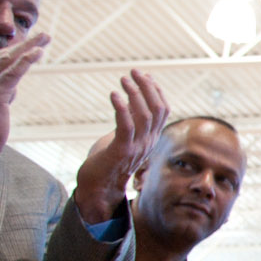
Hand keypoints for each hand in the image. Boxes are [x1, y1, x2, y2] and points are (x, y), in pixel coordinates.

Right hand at [0, 31, 50, 168]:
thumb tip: (12, 91)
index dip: (12, 53)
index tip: (27, 46)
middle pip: (2, 57)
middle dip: (23, 44)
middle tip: (41, 36)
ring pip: (8, 60)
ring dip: (28, 47)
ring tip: (45, 38)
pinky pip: (12, 73)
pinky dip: (25, 61)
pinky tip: (38, 52)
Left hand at [73, 69, 168, 224]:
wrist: (98, 189)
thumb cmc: (106, 162)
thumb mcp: (122, 139)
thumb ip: (128, 125)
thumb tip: (126, 106)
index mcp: (151, 138)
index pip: (163, 110)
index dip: (156, 90)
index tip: (144, 75)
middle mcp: (148, 142)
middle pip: (157, 109)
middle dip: (147, 87)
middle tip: (133, 71)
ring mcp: (137, 147)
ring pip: (144, 115)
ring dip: (134, 94)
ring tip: (123, 79)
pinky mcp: (121, 151)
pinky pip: (126, 127)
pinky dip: (122, 109)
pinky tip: (114, 95)